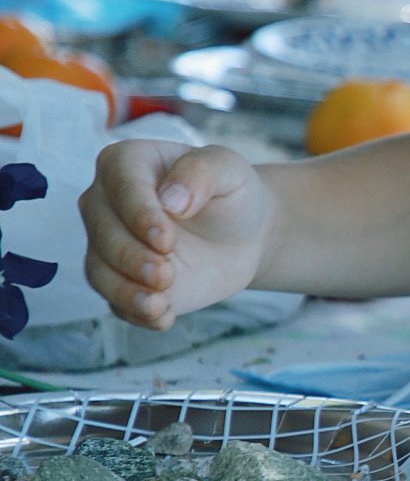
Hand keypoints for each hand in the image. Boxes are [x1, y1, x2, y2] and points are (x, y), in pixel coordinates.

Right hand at [80, 140, 277, 328]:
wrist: (241, 236)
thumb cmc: (230, 194)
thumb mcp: (230, 169)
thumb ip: (203, 171)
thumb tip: (171, 199)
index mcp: (126, 163)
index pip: (120, 185)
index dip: (139, 214)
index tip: (165, 239)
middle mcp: (106, 202)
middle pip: (102, 231)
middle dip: (131, 257)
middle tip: (166, 275)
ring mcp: (109, 244)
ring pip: (99, 270)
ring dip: (125, 291)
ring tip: (159, 304)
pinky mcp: (121, 281)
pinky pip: (114, 301)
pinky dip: (134, 313)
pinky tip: (162, 317)